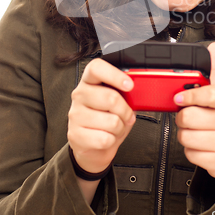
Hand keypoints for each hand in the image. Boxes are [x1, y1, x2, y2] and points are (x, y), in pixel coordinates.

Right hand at [68, 58, 135, 173]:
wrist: (93, 146)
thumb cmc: (108, 119)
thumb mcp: (119, 102)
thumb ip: (126, 94)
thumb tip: (139, 92)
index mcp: (89, 81)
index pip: (96, 68)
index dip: (114, 74)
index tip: (130, 85)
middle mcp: (79, 95)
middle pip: (110, 97)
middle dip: (126, 110)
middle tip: (127, 116)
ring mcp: (75, 115)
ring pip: (111, 121)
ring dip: (120, 128)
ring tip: (115, 128)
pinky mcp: (75, 135)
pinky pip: (105, 139)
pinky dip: (112, 140)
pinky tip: (106, 137)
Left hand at [174, 42, 214, 189]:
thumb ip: (212, 71)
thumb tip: (214, 47)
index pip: (211, 94)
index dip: (192, 94)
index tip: (179, 97)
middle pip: (189, 117)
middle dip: (182, 118)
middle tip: (189, 117)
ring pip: (186, 136)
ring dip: (185, 135)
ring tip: (196, 131)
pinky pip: (190, 153)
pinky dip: (190, 150)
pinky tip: (200, 145)